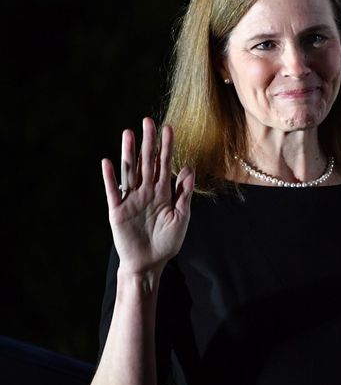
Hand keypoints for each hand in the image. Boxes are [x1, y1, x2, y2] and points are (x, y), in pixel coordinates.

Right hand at [101, 118, 193, 281]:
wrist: (150, 263)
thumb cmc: (167, 241)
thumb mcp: (181, 216)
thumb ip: (184, 192)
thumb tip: (189, 168)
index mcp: (163, 192)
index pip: (165, 164)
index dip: (167, 146)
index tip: (169, 128)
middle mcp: (146, 191)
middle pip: (147, 161)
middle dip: (148, 142)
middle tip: (148, 120)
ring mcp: (131, 199)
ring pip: (130, 171)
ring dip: (129, 152)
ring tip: (128, 133)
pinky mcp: (117, 210)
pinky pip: (113, 191)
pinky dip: (110, 177)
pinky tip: (108, 161)